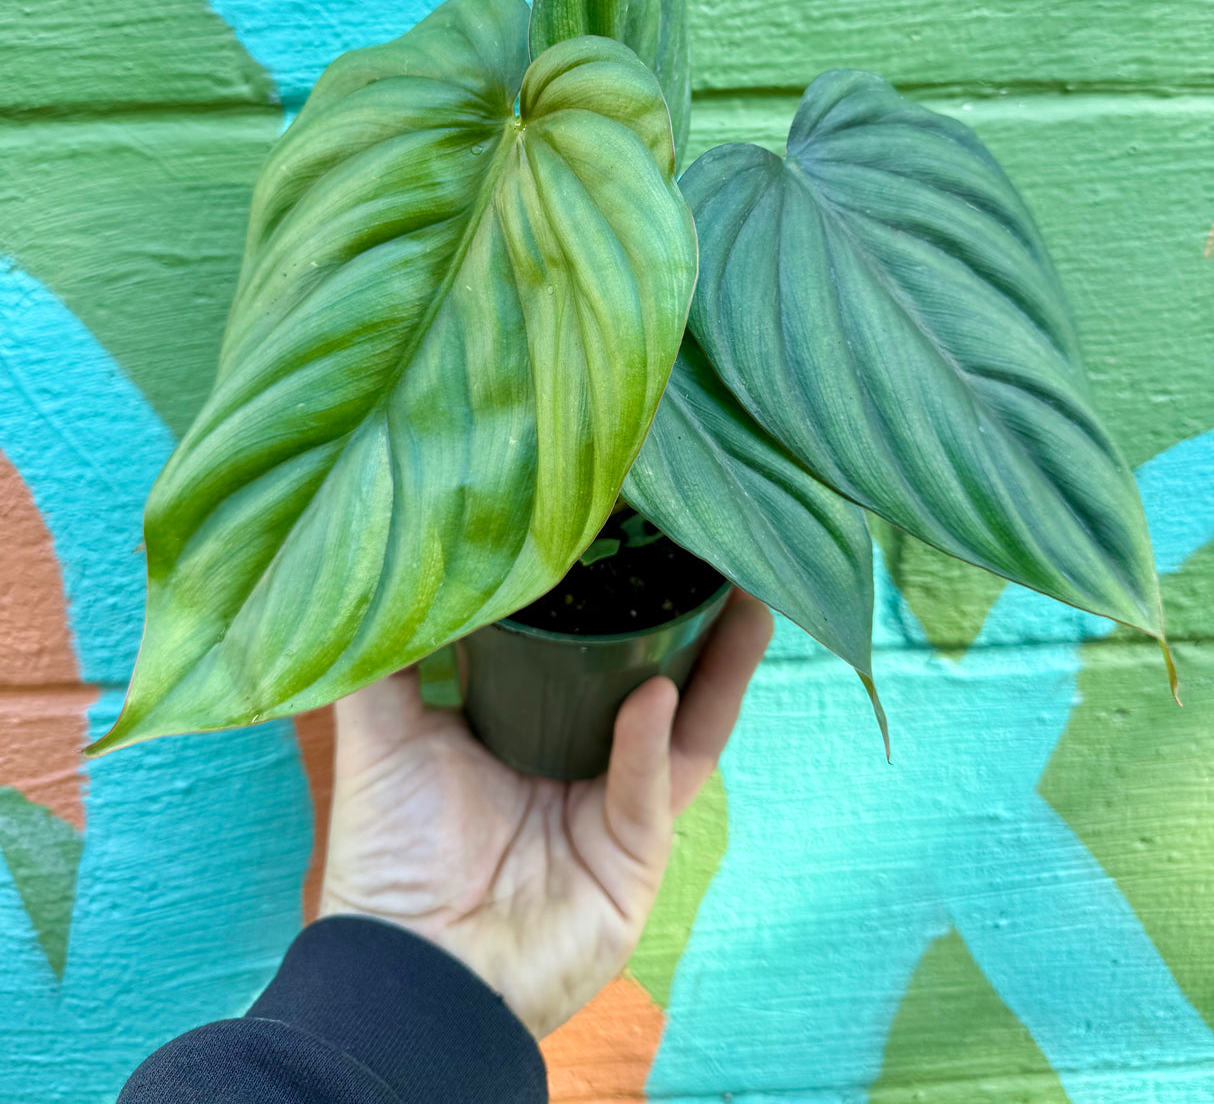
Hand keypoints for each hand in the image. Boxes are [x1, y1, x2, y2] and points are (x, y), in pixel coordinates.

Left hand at [319, 589, 772, 1037]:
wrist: (403, 966)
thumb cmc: (388, 852)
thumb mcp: (384, 733)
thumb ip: (390, 656)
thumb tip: (392, 563)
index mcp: (533, 725)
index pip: (594, 647)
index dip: (621, 594)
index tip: (640, 524)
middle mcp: (585, 758)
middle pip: (660, 675)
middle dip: (695, 618)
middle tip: (717, 549)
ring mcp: (616, 809)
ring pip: (686, 727)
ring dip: (720, 668)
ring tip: (746, 602)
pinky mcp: (632, 860)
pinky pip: (649, 791)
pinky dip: (649, 743)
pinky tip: (654, 694)